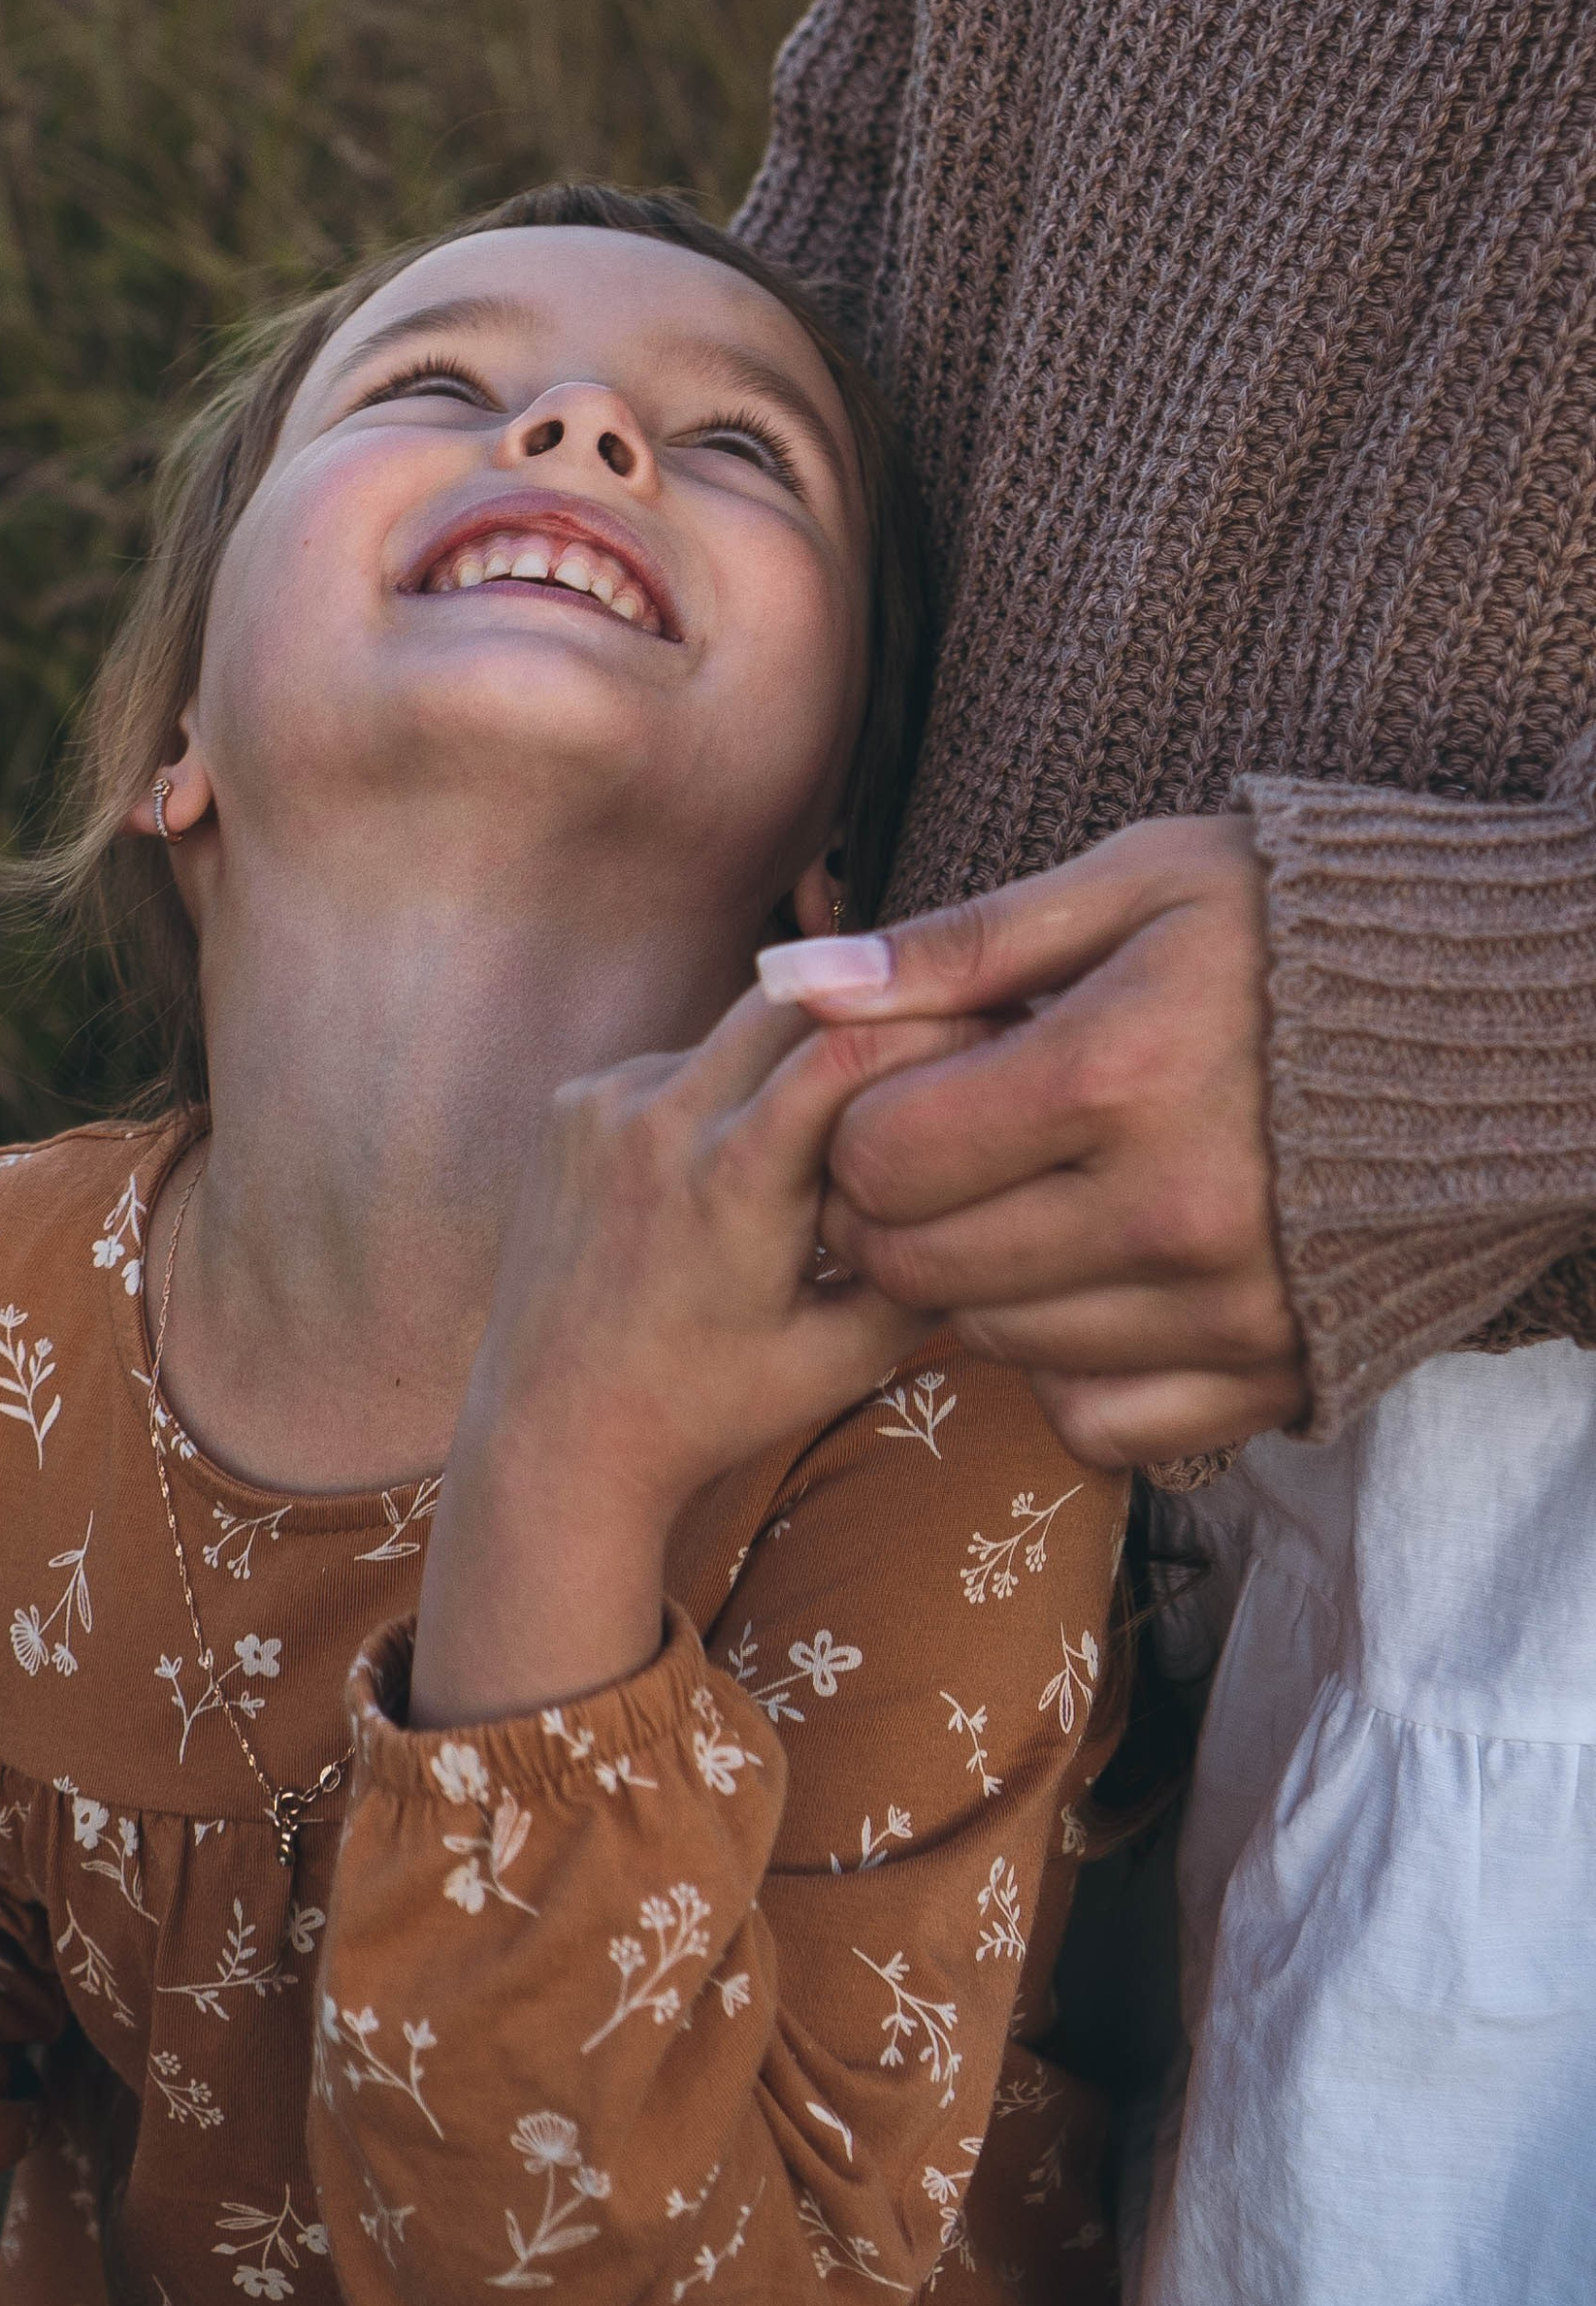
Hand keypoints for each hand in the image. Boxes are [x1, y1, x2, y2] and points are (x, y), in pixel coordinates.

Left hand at [409, 985, 978, 1723]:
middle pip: (797, 1002)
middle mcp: (661, 1117)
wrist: (554, 1430)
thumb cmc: (712, 1405)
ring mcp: (603, 1099)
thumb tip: (1006, 1165)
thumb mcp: (846, 1357)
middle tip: (930, 1047)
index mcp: (735, 1178)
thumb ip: (929, 1264)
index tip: (987, 1037)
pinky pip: (677, 1061)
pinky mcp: (570, 1100)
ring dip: (791, 1059)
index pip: (851, 1044)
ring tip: (824, 1135)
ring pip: (737, 1028)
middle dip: (872, 1014)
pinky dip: (722, 1089)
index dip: (931, 1025)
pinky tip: (731, 1164)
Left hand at [770, 815, 1310, 1468]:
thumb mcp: (1137, 882)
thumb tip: (791, 976)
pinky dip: (1065, 1366)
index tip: (900, 1079)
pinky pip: (1099, 1423)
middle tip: (934, 1146)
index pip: (878, 1155)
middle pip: (916, 1267)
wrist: (1515, 1022)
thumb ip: (958, 944)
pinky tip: (1090, 1278)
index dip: (854, 1119)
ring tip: (1027, 1192)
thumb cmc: (1303, 926)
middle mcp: (1168, 1215)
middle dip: (886, 1208)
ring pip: (995, 1345)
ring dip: (974, 1279)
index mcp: (1116, 1074)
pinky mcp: (1278, 1376)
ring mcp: (1228, 1312)